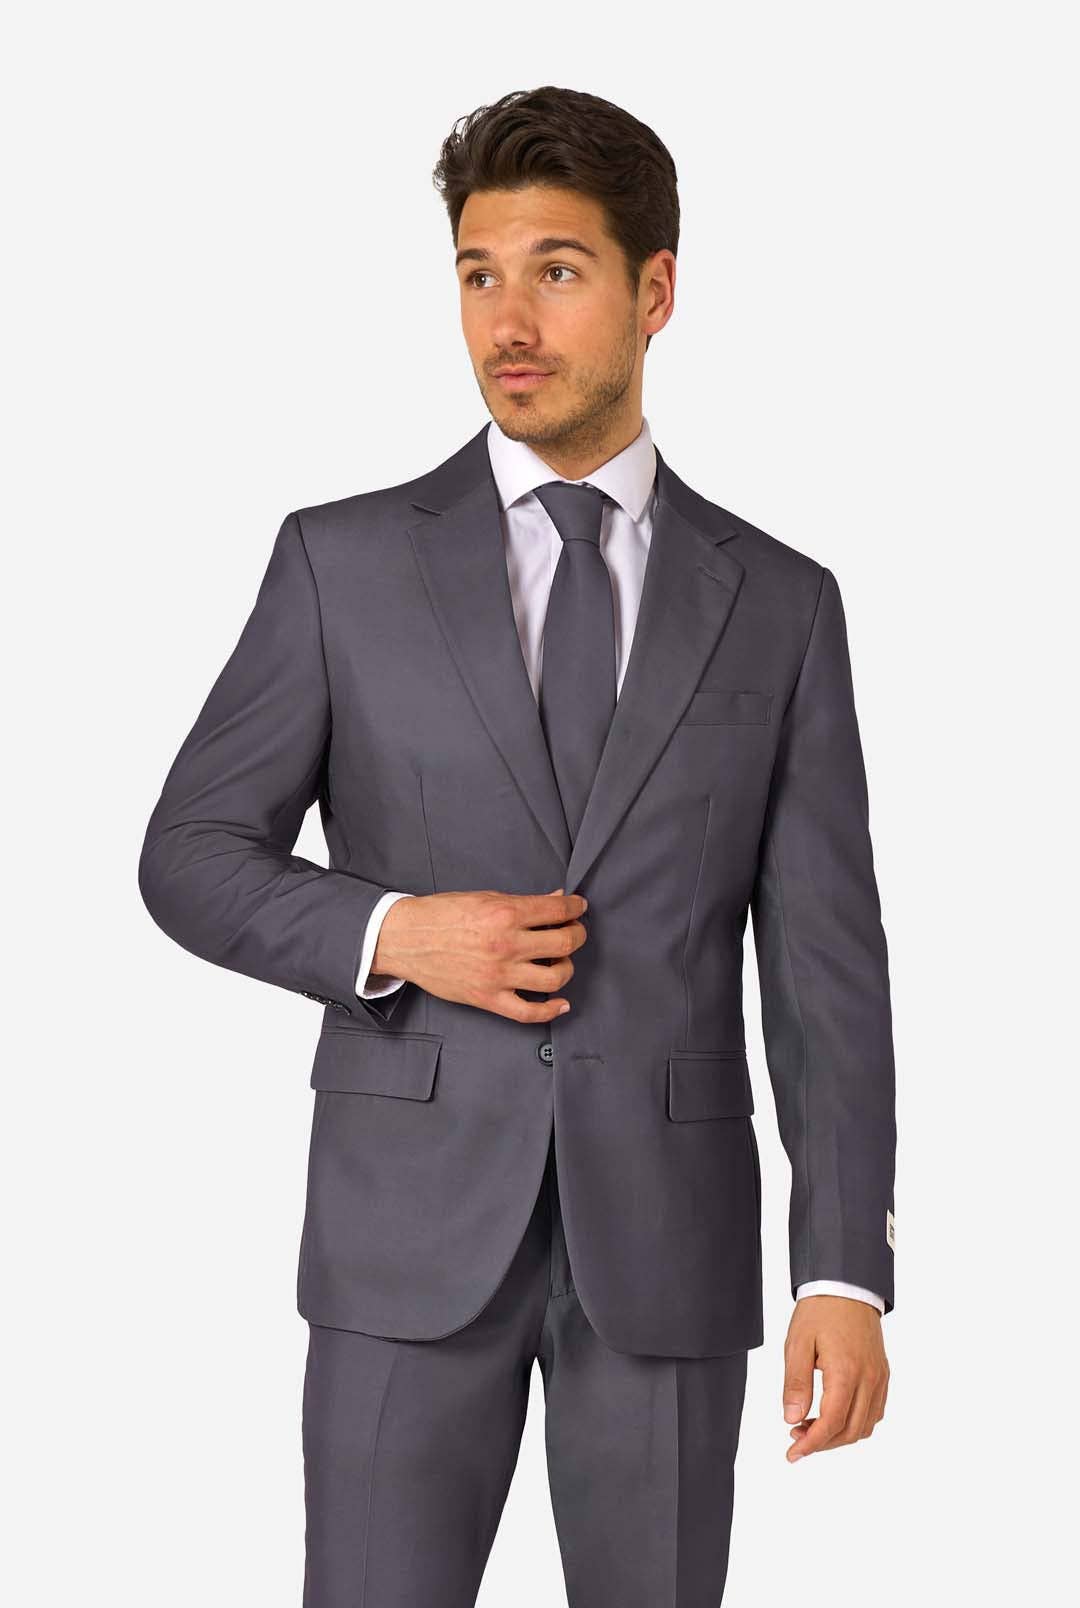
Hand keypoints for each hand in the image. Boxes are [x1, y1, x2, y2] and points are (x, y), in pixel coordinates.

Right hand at [372, 886, 587, 1022]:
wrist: (406, 938)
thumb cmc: (442, 914)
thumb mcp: (484, 898)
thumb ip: (522, 903)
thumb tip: (556, 901)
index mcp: (505, 914)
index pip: (557, 911)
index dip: (576, 908)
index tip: (579, 907)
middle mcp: (506, 945)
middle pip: (564, 944)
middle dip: (577, 935)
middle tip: (574, 931)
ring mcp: (498, 975)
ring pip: (554, 979)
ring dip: (566, 968)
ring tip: (560, 961)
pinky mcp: (488, 998)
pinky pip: (528, 1012)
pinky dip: (550, 1010)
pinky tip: (561, 1003)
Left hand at [782, 1295, 889, 1461]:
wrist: (847, 1285)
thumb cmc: (821, 1311)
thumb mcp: (798, 1343)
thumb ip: (796, 1383)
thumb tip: (791, 1418)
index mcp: (846, 1372)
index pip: (831, 1423)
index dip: (811, 1445)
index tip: (792, 1454)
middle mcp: (869, 1379)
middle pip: (850, 1431)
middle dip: (822, 1443)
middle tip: (796, 1439)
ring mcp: (879, 1378)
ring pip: (865, 1426)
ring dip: (839, 1436)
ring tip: (811, 1427)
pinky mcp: (883, 1374)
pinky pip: (874, 1412)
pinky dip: (855, 1423)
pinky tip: (834, 1416)